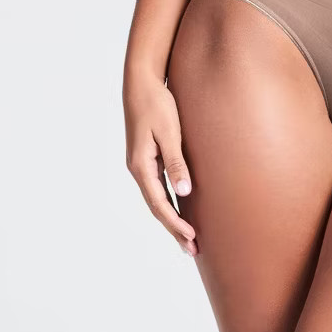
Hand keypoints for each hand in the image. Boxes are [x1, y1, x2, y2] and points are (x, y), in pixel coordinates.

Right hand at [124, 72, 198, 256]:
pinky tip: (178, 208)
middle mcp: (138, 169)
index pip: (160, 204)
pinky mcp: (146, 157)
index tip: (192, 238)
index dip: (176, 223)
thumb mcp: (169, 131)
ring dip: (172, 217)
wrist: (141, 82)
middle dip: (174, 229)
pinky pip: (157, 187)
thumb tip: (183, 193)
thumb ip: (176, 162)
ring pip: (157, 199)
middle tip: (193, 249)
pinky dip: (168, 202)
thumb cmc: (157, 103)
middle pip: (157, 207)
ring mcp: (141, 164)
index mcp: (141, 166)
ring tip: (188, 237)